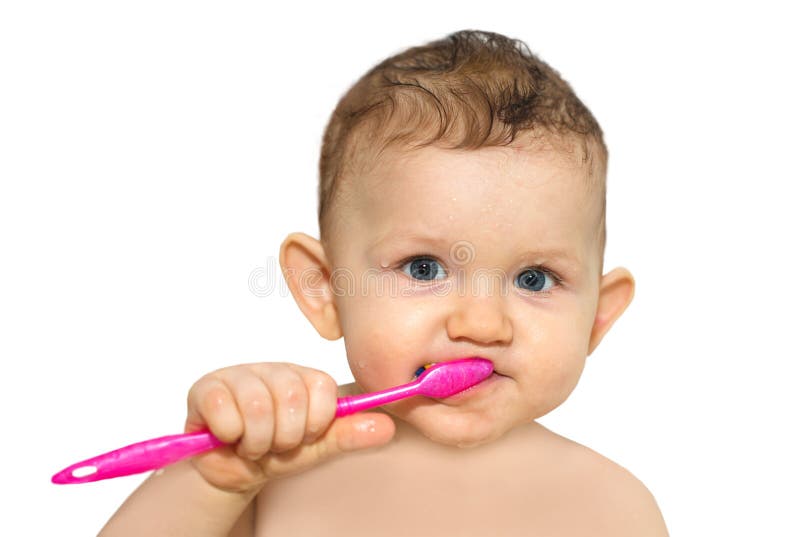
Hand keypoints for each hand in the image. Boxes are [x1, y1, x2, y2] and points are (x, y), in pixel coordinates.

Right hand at [184, 362, 394, 493]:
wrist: (232, 470)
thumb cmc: (276, 451)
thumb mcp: (317, 447)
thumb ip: (350, 434)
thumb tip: (388, 426)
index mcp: (303, 377)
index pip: (323, 388)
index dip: (316, 422)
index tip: (306, 436)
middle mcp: (273, 370)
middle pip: (292, 396)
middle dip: (286, 437)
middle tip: (276, 444)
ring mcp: (238, 375)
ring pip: (258, 405)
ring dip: (257, 441)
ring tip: (253, 444)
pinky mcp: (206, 388)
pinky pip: (224, 409)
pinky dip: (229, 434)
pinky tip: (228, 436)